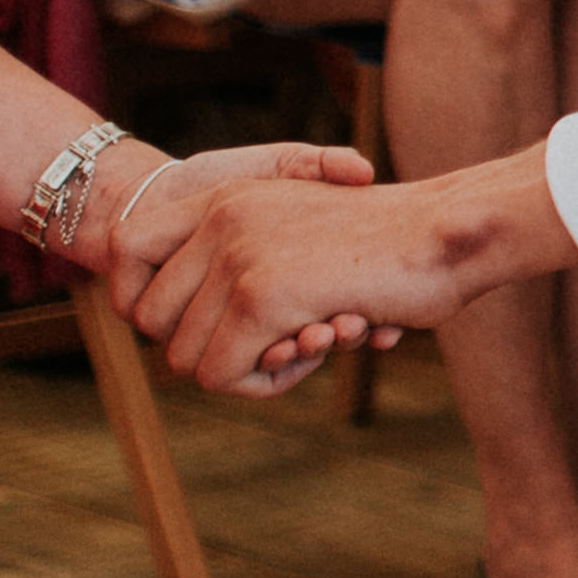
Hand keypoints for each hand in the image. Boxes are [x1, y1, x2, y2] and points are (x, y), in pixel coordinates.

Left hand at [123, 161, 547, 396]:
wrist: (452, 228)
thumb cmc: (397, 238)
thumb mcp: (302, 227)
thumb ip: (252, 253)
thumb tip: (202, 313)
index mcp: (225, 195)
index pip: (125, 249)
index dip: (151, 298)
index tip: (203, 315)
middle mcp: (219, 218)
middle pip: (151, 318)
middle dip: (206, 346)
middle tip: (275, 341)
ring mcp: (237, 255)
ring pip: (183, 355)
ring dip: (240, 370)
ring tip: (306, 344)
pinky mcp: (263, 295)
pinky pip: (222, 373)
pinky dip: (263, 383)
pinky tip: (320, 349)